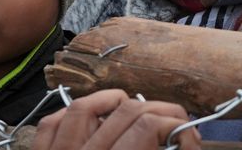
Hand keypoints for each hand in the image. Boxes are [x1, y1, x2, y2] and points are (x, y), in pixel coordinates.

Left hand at [31, 89, 200, 149]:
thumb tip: (185, 140)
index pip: (146, 128)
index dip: (176, 126)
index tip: (190, 137)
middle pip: (123, 112)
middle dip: (157, 112)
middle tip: (175, 123)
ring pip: (84, 107)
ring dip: (114, 102)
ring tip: (135, 109)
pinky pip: (52, 123)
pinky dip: (72, 114)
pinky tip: (91, 116)